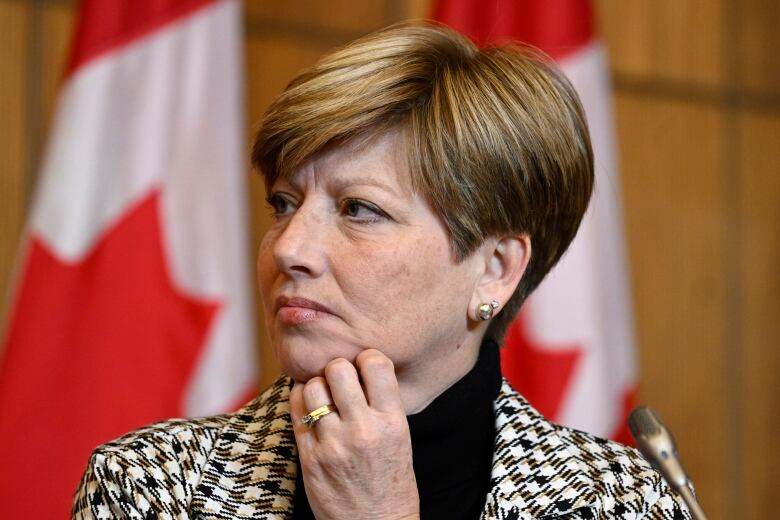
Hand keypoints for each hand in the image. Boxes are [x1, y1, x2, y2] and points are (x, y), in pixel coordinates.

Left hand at [289, 349, 419, 519]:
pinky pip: (296, 411)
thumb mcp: (400, 439)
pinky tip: (310, 408)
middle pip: (338, 368)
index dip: (366, 359)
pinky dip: (300, 402)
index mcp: (392, 422)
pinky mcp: (310, 458)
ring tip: (324, 397)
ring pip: (313, 387)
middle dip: (337, 369)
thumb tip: (359, 367)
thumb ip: (382, 404)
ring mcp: (333, 444)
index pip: (375, 363)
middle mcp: (363, 429)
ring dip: (317, 386)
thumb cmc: (391, 482)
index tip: (363, 368)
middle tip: (340, 381)